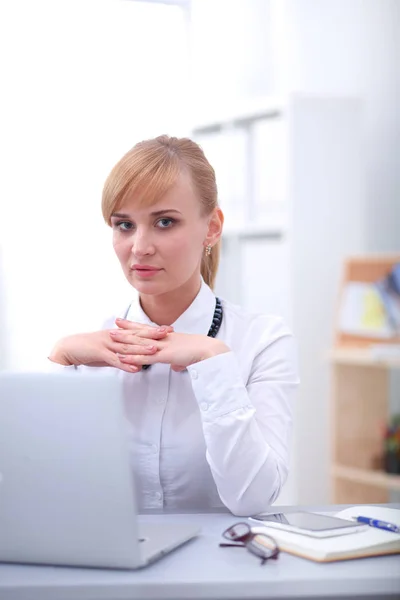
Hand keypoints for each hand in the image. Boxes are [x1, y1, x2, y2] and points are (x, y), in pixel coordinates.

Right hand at [48, 322, 173, 372]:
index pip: (138, 331)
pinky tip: (135, 368)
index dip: (153, 330)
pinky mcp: (99, 353)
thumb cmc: (89, 350)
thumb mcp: (109, 351)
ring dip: (141, 348)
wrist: (69, 348)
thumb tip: (136, 361)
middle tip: (167, 333)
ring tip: (155, 350)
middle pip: (136, 335)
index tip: (167, 329)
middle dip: (152, 335)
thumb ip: (122, 355)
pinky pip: (114, 359)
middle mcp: (114, 337)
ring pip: (127, 346)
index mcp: (117, 335)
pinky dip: (125, 364)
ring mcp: (107, 344)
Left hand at [111, 320, 229, 370]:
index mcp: (170, 338)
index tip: (127, 322)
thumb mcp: (188, 358)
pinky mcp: (164, 356)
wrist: (211, 351)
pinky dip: (132, 358)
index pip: (149, 330)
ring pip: (140, 343)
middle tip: (114, 324)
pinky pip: (144, 358)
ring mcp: (163, 347)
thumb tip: (176, 367)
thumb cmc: (203, 353)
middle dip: (126, 329)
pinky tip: (122, 358)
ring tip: (111, 337)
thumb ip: (179, 361)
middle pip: (141, 333)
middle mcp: (164, 340)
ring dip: (124, 341)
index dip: (137, 326)